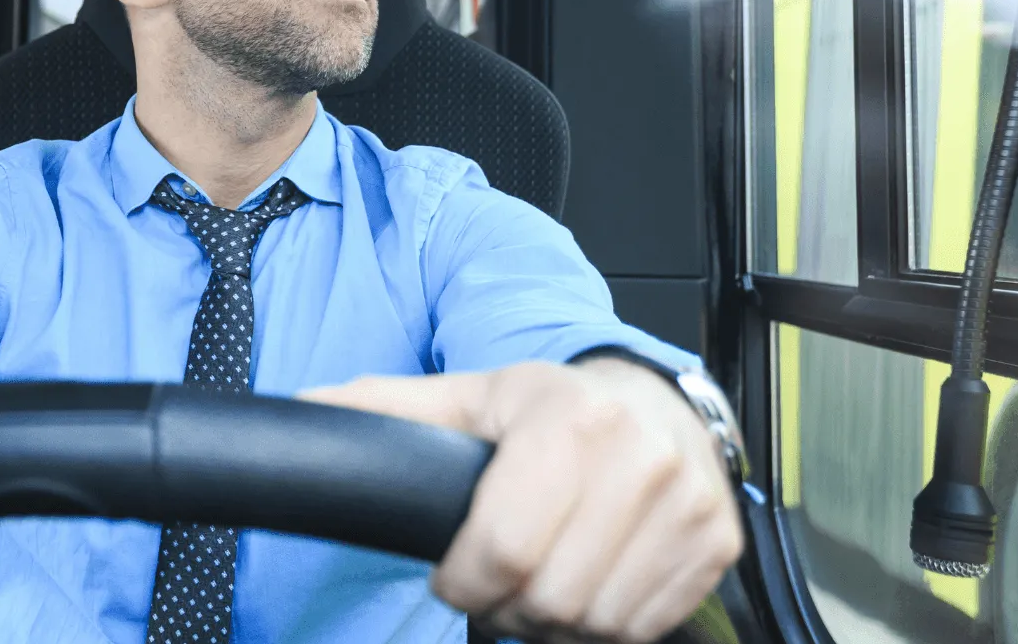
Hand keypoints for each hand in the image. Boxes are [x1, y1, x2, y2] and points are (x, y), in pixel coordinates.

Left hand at [303, 359, 741, 642]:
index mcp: (569, 416)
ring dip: (553, 622)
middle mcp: (640, 456)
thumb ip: (385, 411)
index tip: (457, 572)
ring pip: (596, 621)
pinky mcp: (714, 543)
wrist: (653, 400)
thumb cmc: (550, 406)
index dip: (464, 579)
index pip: (503, 547)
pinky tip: (586, 582)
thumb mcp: (466, 397)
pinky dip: (604, 625)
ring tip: (539, 581)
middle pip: (549, 595)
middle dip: (506, 606)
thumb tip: (302, 410)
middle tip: (495, 583)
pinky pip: (644, 627)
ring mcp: (686, 503)